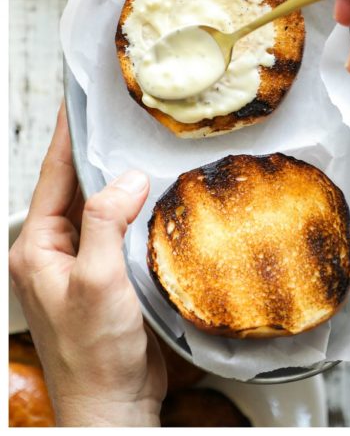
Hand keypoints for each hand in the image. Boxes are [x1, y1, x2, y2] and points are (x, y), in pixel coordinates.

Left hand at [9, 106, 165, 426]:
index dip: (68, 135)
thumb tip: (125, 179)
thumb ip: (105, 224)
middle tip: (122, 115)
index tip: (80, 100)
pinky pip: (121, 230)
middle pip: (76, 187)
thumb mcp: (96, 282)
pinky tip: (158, 197)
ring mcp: (82, 265)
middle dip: (98, 151)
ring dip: (122, 180)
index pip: (53, 176)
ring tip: (143, 146)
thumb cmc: (94, 354)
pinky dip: (138, 210)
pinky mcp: (108, 277)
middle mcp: (55, 252)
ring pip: (102, 208)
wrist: (112, 404)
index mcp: (37, 248)